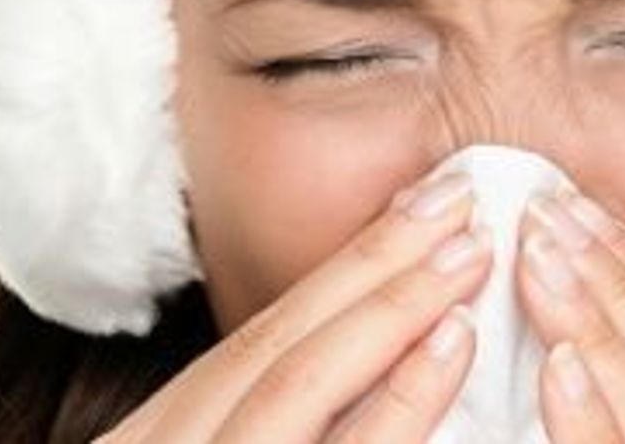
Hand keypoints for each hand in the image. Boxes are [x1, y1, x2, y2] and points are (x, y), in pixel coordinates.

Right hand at [95, 170, 492, 442]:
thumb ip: (257, 416)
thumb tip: (370, 349)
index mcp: (157, 436)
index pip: (256, 341)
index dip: (345, 270)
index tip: (421, 210)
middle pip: (275, 344)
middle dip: (374, 266)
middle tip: (459, 203)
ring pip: (295, 385)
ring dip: (390, 312)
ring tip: (468, 257)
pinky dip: (399, 402)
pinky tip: (451, 348)